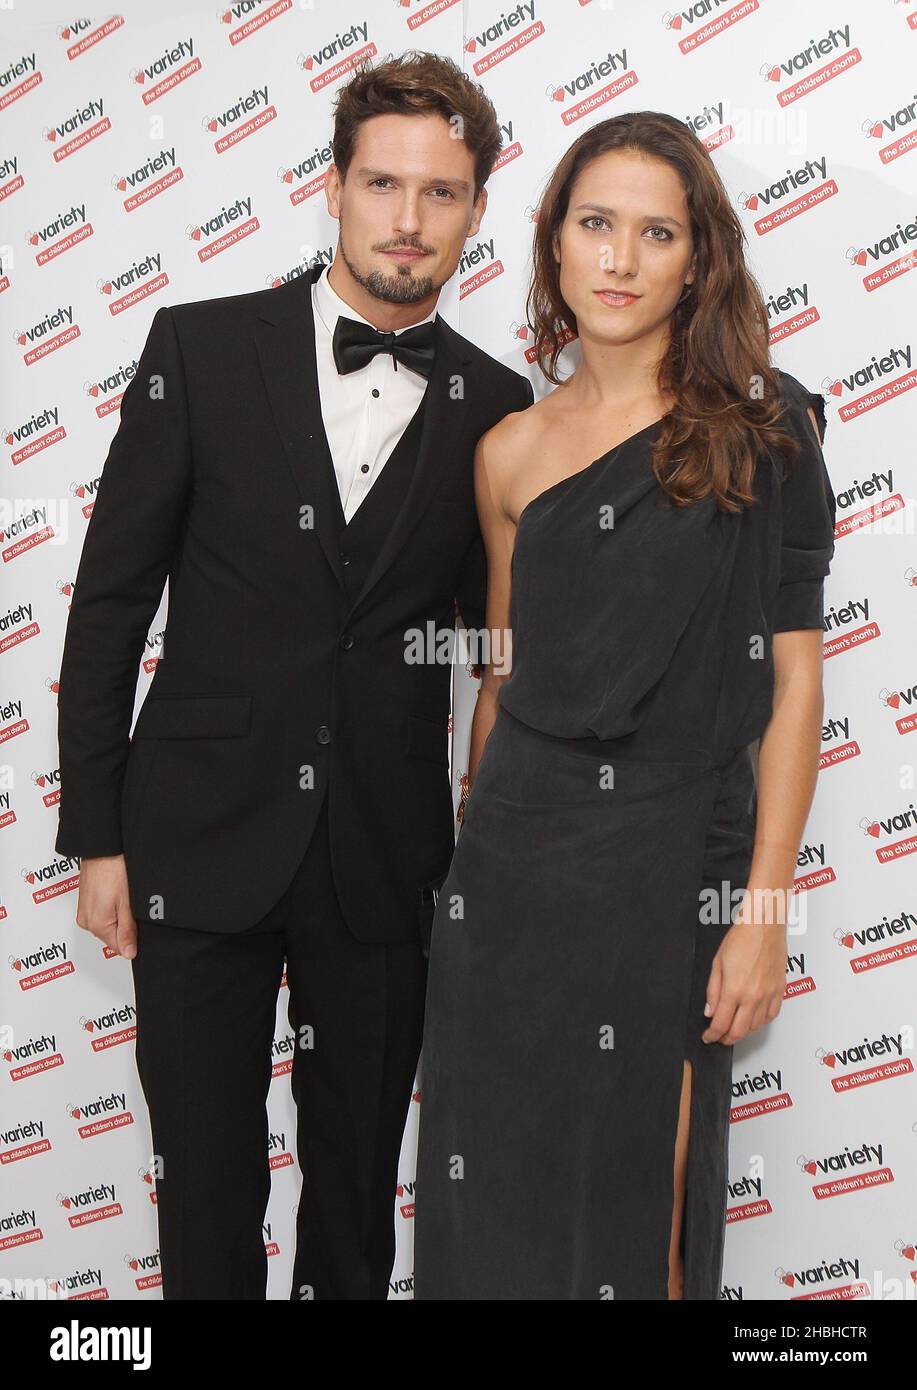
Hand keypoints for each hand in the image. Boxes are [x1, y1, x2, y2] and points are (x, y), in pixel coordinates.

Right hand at [75, 855, 137, 959]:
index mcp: (96, 924)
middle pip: (113, 936)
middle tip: (132, 905)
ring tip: (123, 896)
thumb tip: (129, 953)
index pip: (119, 947)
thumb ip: (128, 930)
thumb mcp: (127, 902)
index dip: (134, 938)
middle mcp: (86, 921)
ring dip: (119, 916)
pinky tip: (117, 895)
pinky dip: (111, 909)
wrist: (102, 848)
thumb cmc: (114, 869)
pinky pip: (101, 915)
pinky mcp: (85, 904)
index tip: (139, 922)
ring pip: (108, 925)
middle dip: (127, 925)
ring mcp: (84, 912)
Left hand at [702, 915, 786, 1045]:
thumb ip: (713, 991)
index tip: (708, 1036)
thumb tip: (710, 1011)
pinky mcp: (780, 990)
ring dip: (744, 1032)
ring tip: (734, 1028)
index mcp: (734, 989)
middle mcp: (753, 996)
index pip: (721, 1023)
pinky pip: (772, 1015)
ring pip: (757, 1026)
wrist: (764, 925)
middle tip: (719, 1037)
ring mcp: (769, 994)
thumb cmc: (742, 937)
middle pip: (739, 1031)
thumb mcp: (717, 963)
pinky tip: (754, 1020)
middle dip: (726, 1038)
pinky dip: (761, 1022)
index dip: (712, 1034)